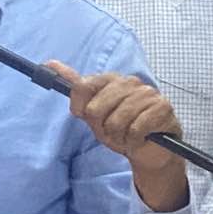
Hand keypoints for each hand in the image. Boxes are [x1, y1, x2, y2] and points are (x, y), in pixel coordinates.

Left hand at [49, 60, 188, 211]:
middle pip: (95, 109)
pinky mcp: (162, 108)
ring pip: (116, 121)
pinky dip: (134, 140)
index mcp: (110, 79)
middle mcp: (129, 81)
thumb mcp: (92, 112)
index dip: (81, 108)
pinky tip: (139, 139)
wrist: (148, 150)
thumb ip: (75, 88)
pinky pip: (136, 129)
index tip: (88, 117)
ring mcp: (147, 93)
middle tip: (112, 131)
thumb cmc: (120, 129)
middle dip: (101, 127)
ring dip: (118, 137)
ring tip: (125, 136)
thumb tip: (50, 63)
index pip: (82, 86)